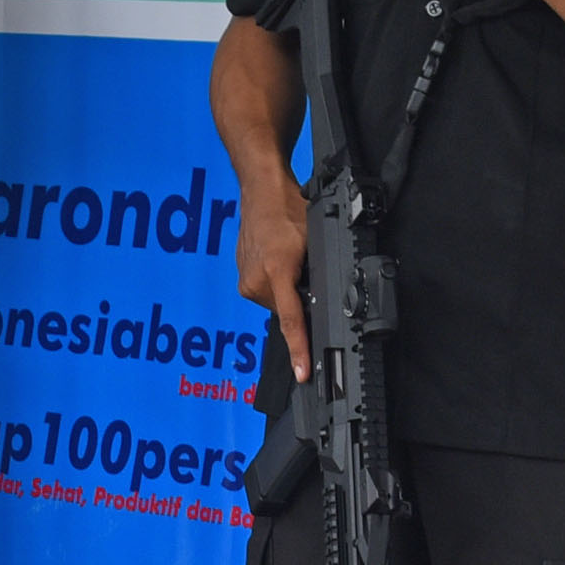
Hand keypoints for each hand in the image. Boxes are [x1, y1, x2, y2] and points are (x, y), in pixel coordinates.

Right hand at [237, 187, 312, 382]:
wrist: (261, 191)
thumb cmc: (289, 210)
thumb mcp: (314, 242)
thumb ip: (316, 276)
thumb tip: (323, 301)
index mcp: (277, 272)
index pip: (291, 321)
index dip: (299, 349)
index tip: (302, 373)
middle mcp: (256, 282)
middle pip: (285, 312)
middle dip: (299, 300)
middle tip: (305, 270)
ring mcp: (246, 281)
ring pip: (275, 303)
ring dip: (286, 291)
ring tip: (288, 259)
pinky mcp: (241, 278)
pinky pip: (265, 292)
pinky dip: (275, 284)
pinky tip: (278, 260)